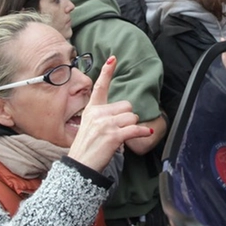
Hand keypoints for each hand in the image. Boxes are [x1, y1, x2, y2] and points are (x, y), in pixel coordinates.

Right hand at [67, 56, 151, 171]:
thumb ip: (103, 118)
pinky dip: (142, 132)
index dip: (107, 72)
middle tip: (119, 130)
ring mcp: (105, 124)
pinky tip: (146, 133)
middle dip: (128, 117)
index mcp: (92, 110)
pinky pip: (135, 129)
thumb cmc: (86, 149)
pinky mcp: (113, 135)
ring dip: (132, 127)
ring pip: (132, 117)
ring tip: (122, 137)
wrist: (80, 167)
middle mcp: (98, 114)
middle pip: (126, 106)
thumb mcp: (89, 127)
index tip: (113, 58)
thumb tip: (124, 117)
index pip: (100, 87)